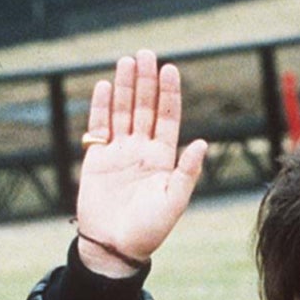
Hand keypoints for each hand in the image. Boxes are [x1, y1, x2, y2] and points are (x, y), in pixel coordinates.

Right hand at [76, 49, 207, 275]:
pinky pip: (99, 126)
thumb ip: (187, 172)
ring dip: (125, 87)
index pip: (167, 118)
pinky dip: (101, 106)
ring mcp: (119, 152)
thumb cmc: (149, 230)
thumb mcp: (174, 201)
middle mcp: (142, 151)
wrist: (114, 246)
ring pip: (122, 112)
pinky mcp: (97, 158)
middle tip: (146, 54)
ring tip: (127, 61)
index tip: (170, 69)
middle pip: (144, 108)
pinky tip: (105, 85)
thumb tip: (203, 142)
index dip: (169, 94)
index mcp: (163, 159)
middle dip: (146, 81)